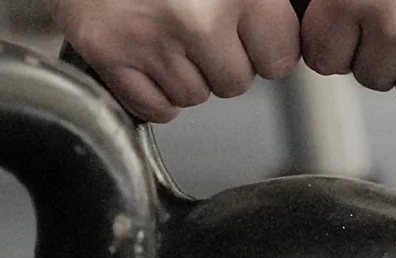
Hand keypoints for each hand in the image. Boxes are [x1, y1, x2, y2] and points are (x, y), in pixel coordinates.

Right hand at [47, 0, 301, 122]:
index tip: (249, 36)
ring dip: (184, 75)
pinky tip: (146, 55)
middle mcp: (199, 18)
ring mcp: (152, 41)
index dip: (264, 49)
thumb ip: (262, 1)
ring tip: (165, 33)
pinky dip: (151, 93)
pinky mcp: (111, 56)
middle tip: (195, 27)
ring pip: (194, 97)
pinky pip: (154, 108)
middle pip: (235, 84)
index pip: (279, 58)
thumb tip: (284, 41)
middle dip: (220, 63)